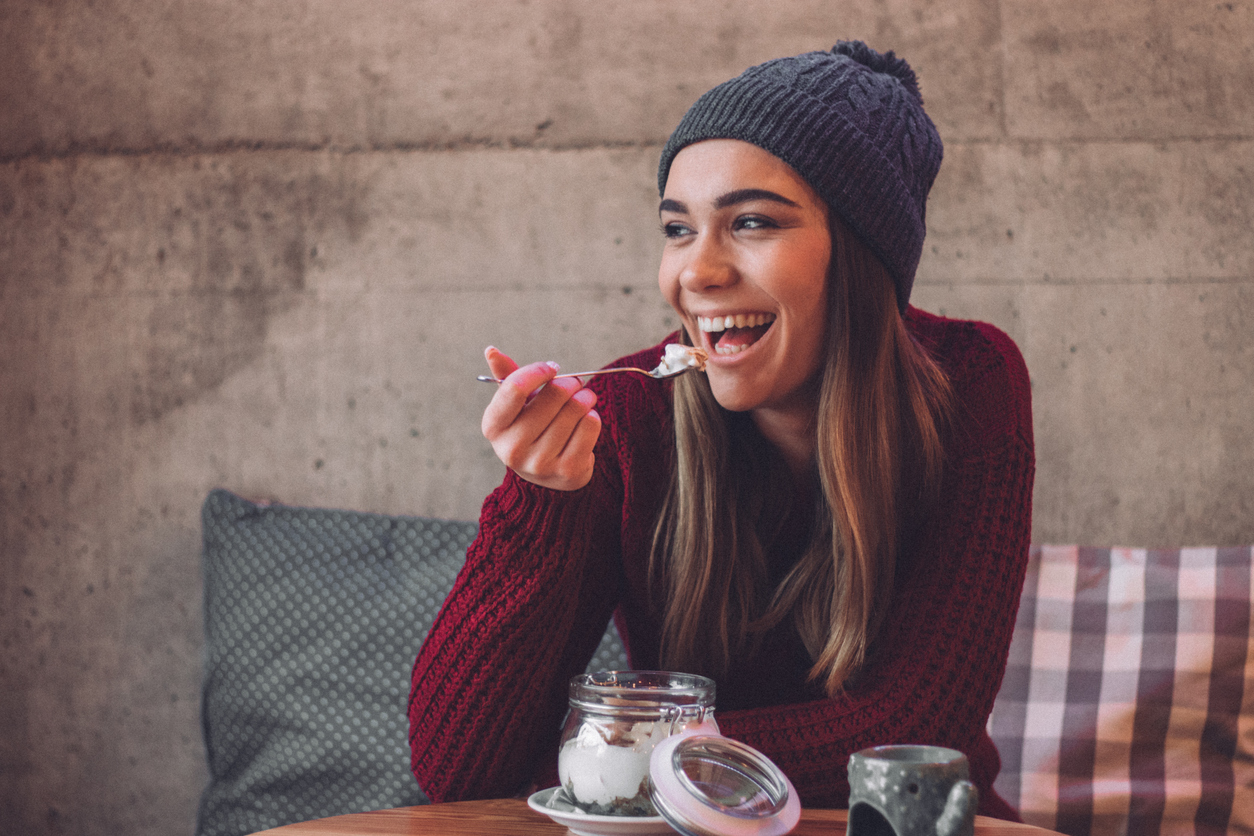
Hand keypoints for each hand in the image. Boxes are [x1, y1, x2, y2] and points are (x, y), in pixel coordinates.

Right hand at [480, 346, 601, 490]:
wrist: (548, 474)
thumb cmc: (531, 428)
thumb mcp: (516, 405)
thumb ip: (507, 377)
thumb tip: (491, 350)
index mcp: (493, 427)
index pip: (515, 388)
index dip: (538, 371)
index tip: (552, 368)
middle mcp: (512, 449)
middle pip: (554, 394)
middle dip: (570, 382)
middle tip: (574, 384)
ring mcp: (540, 463)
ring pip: (576, 408)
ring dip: (586, 397)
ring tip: (583, 399)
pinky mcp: (567, 471)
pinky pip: (590, 425)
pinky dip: (593, 416)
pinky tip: (585, 420)